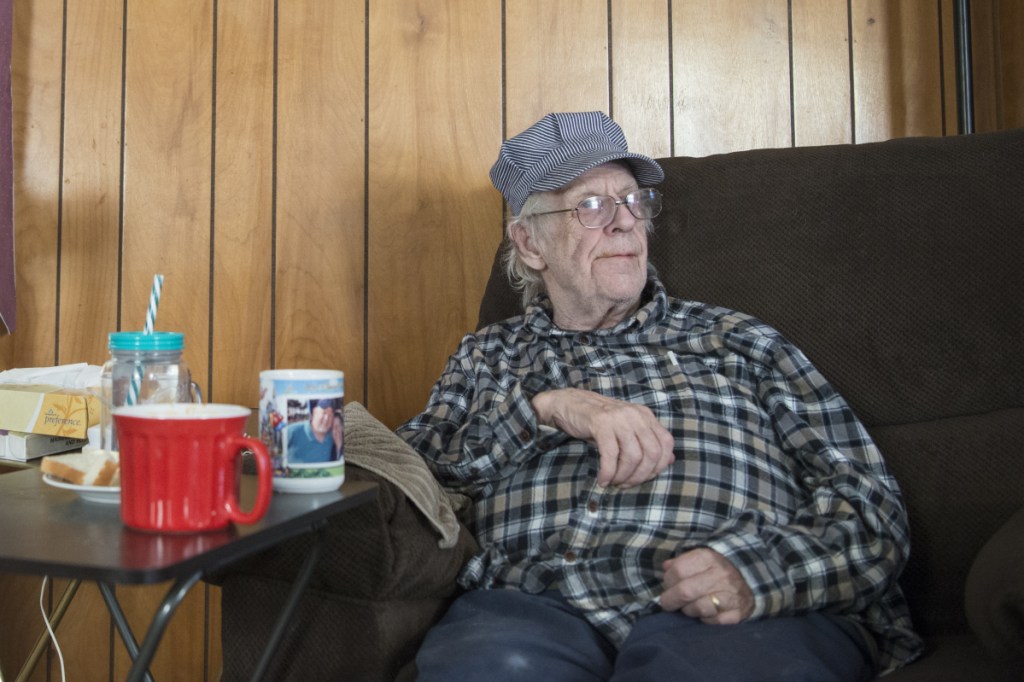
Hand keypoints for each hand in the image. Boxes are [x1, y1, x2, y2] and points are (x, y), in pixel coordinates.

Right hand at [531, 388, 674, 486]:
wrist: (569, 404)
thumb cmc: (599, 421)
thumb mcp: (627, 429)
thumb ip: (648, 442)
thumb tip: (670, 460)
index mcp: (645, 416)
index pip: (666, 443)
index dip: (659, 466)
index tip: (643, 477)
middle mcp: (636, 415)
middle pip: (652, 453)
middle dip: (640, 475)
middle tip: (626, 484)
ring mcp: (619, 418)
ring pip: (633, 456)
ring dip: (623, 476)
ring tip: (613, 482)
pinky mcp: (601, 423)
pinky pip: (611, 455)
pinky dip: (608, 472)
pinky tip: (602, 479)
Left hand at [659, 548, 754, 623]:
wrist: (751, 580)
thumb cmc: (719, 569)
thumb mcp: (701, 559)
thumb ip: (682, 562)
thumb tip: (665, 568)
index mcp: (708, 558)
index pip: (678, 571)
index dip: (668, 581)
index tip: (667, 585)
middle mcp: (720, 575)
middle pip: (685, 591)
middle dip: (670, 600)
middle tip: (668, 603)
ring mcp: (730, 595)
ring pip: (697, 608)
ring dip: (688, 610)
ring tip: (688, 607)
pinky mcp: (737, 613)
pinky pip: (712, 621)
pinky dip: (705, 619)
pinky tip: (704, 613)